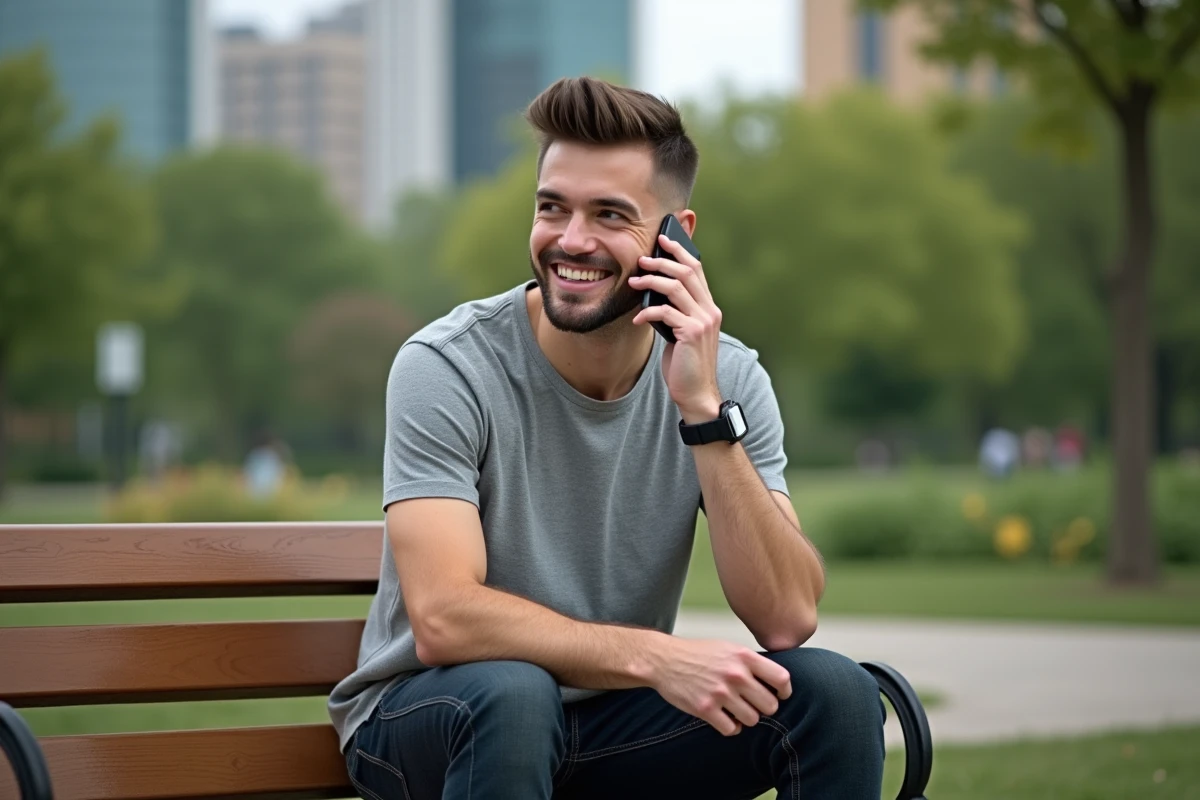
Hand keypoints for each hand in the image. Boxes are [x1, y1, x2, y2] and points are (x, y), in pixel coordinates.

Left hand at [629, 234, 722, 421]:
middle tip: (642, 260)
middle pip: (687, 272)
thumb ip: (675, 312)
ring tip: (633, 282)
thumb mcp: (681, 332)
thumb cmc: (685, 364)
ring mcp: (703, 322)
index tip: (663, 240)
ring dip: (651, 281)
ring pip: (676, 288)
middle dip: (663, 261)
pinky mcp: (691, 334)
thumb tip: (653, 293)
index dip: (681, 252)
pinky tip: (637, 319)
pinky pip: (665, 312)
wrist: (696, 393)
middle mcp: (710, 311)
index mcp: (709, 308)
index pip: (697, 270)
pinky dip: (648, 312)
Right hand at [648, 638, 792, 735]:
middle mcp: (735, 674)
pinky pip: (732, 729)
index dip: (784, 691)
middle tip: (753, 704)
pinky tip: (724, 718)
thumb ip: (751, 662)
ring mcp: (720, 693)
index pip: (781, 679)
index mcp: (744, 656)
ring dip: (746, 718)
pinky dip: (731, 727)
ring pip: (753, 720)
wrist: (664, 660)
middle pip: (770, 705)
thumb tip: (777, 682)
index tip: (780, 695)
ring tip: (737, 710)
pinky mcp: (705, 709)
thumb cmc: (698, 654)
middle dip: (764, 708)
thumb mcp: (728, 647)